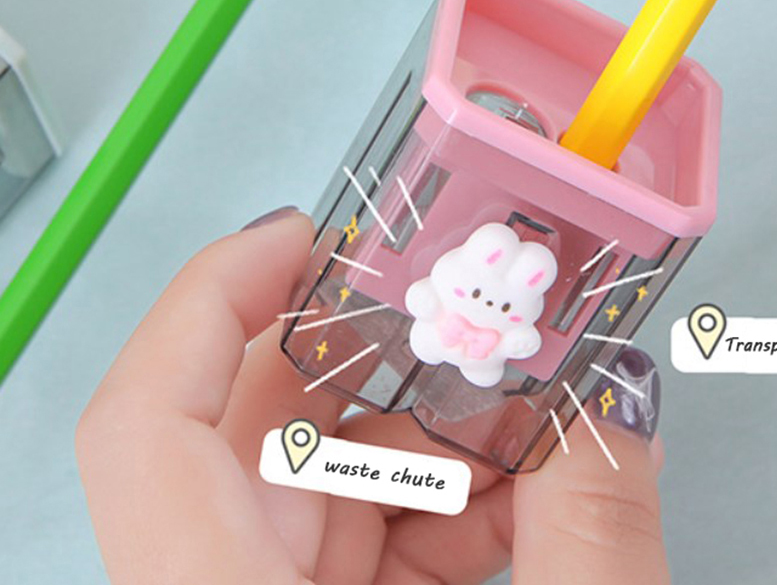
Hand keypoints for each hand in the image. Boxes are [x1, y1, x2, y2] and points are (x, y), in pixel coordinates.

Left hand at [77, 209, 670, 583]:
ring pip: (313, 488)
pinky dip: (435, 510)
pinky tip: (515, 507)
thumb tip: (623, 402)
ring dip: (428, 441)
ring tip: (525, 429)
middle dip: (378, 367)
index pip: (145, 424)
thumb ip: (593, 538)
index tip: (304, 234)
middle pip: (256, 438)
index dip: (210, 298)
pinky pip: (353, 549)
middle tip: (476, 322)